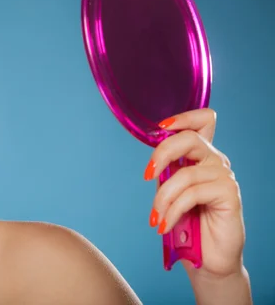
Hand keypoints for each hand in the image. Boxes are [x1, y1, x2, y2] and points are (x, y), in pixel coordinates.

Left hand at [144, 108, 244, 279]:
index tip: (161, 128)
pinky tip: (165, 224)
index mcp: (201, 155)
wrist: (206, 258)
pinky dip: (173, 210)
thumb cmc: (187, 223)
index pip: (204, 120)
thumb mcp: (170, 191)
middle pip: (190, 138)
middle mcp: (215, 161)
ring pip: (184, 174)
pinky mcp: (229, 194)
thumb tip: (153, 160)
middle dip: (162, 154)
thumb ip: (166, 171)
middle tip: (147, 175)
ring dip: (163, 198)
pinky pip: (192, 194)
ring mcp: (224, 176)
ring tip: (157, 218)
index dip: (184, 117)